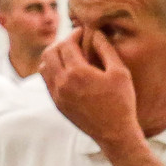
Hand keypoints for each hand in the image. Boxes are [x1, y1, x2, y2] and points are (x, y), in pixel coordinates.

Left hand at [41, 28, 144, 151]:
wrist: (114, 133)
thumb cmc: (122, 102)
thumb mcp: (121, 73)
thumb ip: (106, 50)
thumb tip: (96, 33)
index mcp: (78, 72)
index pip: (67, 44)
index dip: (74, 35)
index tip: (83, 32)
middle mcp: (62, 82)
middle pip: (50, 52)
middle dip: (61, 43)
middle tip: (75, 42)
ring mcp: (56, 94)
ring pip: (44, 66)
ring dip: (54, 57)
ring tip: (69, 56)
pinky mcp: (56, 103)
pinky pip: (46, 80)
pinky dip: (53, 70)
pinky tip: (68, 71)